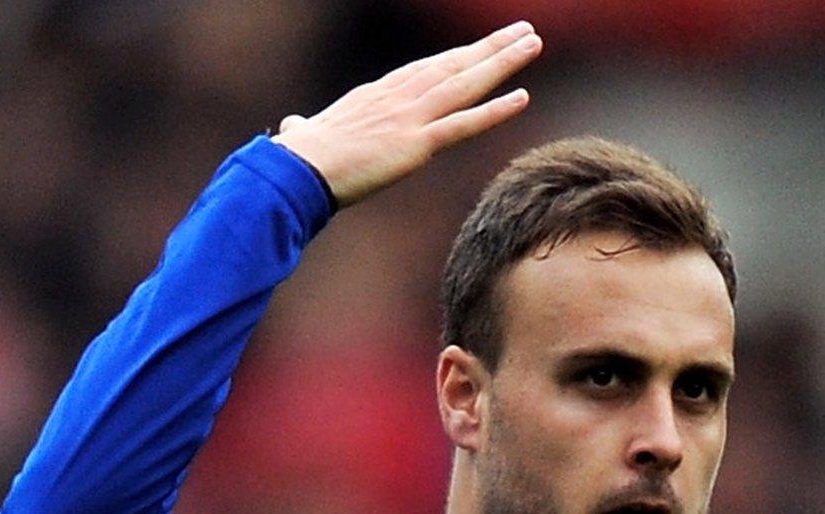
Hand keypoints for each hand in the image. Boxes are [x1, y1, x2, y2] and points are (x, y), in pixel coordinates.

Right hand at [271, 22, 543, 208]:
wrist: (296, 171)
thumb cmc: (296, 160)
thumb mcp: (305, 135)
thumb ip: (306, 128)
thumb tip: (292, 127)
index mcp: (375, 96)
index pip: (424, 71)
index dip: (456, 58)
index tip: (480, 48)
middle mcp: (397, 97)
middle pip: (452, 65)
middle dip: (489, 48)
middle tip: (522, 31)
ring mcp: (409, 118)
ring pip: (465, 83)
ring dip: (502, 62)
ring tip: (532, 43)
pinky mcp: (416, 144)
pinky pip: (463, 125)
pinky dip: (494, 111)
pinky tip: (522, 97)